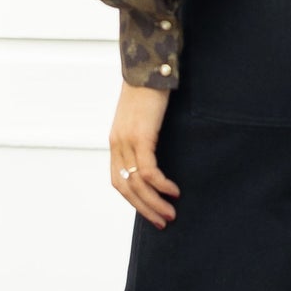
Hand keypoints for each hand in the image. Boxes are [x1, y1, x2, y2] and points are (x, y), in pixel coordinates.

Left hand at [109, 80, 179, 228]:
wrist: (149, 68)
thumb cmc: (150, 91)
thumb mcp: (142, 118)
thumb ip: (144, 136)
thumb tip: (157, 154)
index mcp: (116, 142)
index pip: (118, 181)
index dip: (133, 200)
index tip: (150, 212)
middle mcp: (118, 144)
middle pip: (126, 188)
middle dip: (144, 208)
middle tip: (162, 222)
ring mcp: (127, 141)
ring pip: (137, 183)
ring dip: (154, 202)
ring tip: (171, 213)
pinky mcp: (141, 136)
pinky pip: (149, 170)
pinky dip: (161, 185)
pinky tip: (173, 191)